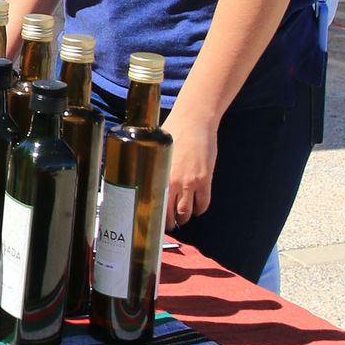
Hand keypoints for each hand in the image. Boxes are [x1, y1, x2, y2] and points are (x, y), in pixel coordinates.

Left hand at [162, 101, 217, 231]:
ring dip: (184, 217)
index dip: (151, 218)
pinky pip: (203, 204)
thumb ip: (150, 166)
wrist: (194, 120)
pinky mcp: (204, 180)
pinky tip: (196, 207)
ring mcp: (190, 183)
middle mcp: (172, 182)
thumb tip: (140, 177)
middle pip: (168, 215)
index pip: (152, 205)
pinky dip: (199, 209)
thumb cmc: (173, 131)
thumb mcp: (155, 150)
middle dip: (168, 223)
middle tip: (167, 223)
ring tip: (181, 216)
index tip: (150, 222)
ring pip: (186, 213)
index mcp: (156, 175)